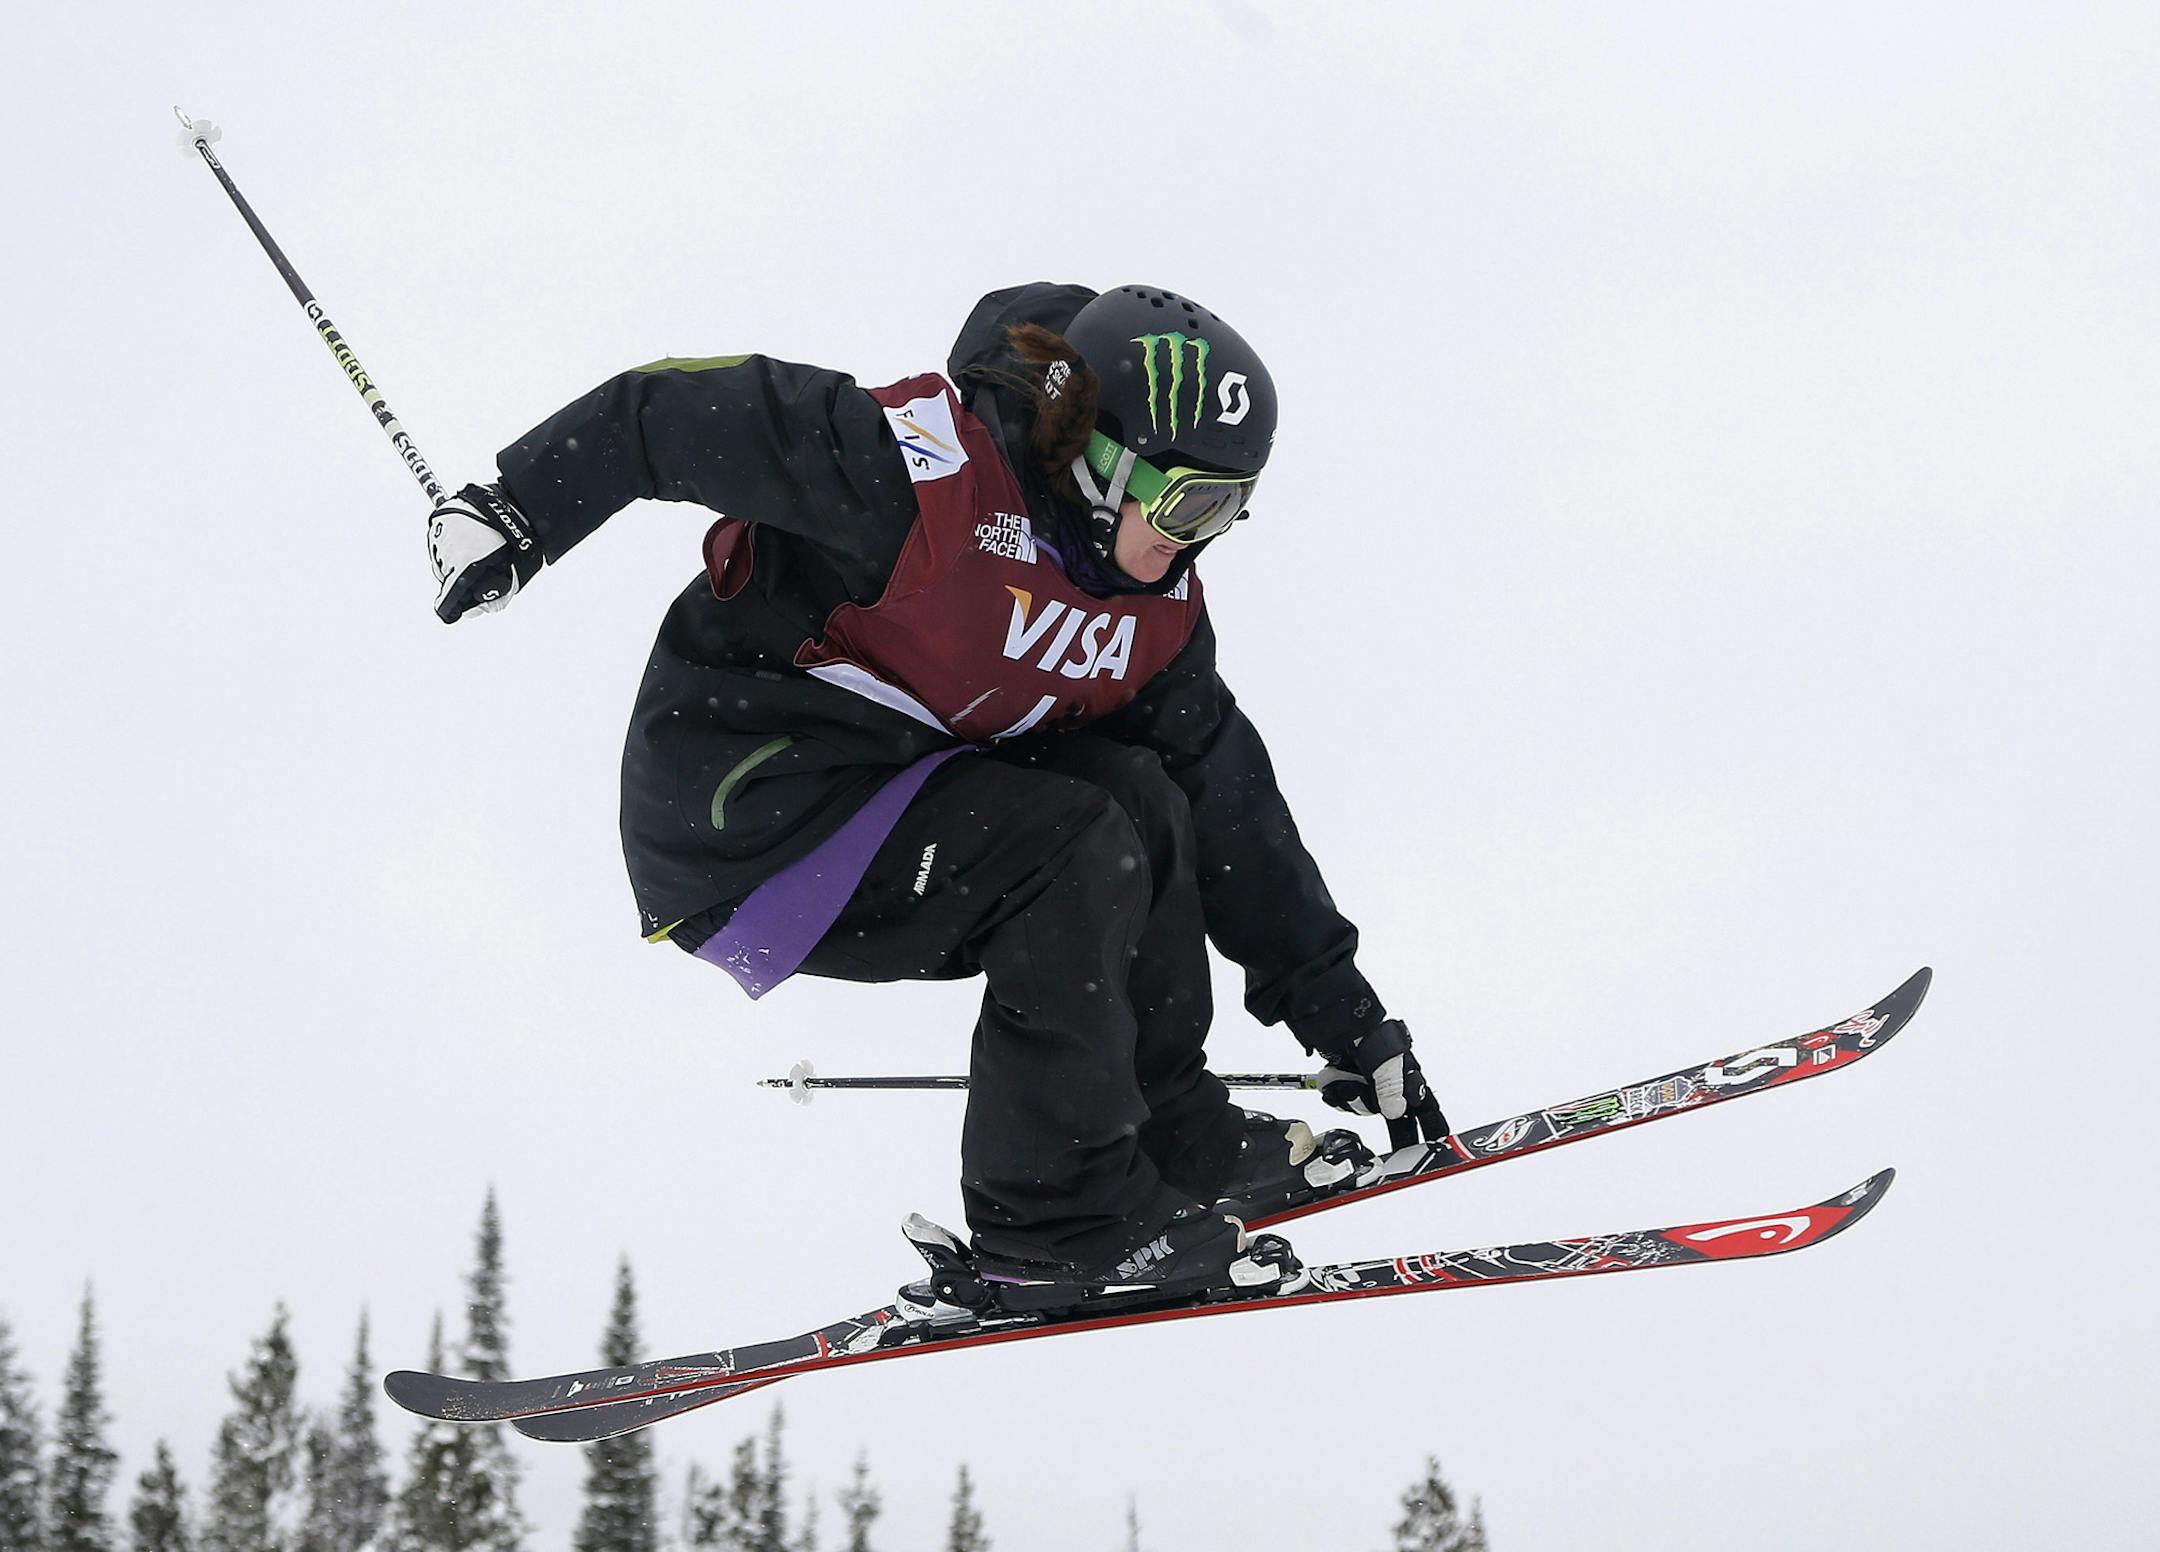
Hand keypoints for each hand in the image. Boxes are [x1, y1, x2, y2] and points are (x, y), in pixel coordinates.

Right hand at [429, 482, 540, 621]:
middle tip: (481, 566)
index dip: (451, 607)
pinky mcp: (440, 519)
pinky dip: (452, 542)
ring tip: (478, 547)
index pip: (447, 600)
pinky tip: (471, 537)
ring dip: (454, 558)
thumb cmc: (517, 544)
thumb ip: (493, 600)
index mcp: (464, 569)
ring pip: (441, 557)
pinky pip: (440, 540)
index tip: (453, 609)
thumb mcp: (512, 578)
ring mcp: (441, 534)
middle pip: (445, 577)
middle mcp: (447, 553)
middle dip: (459, 578)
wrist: (516, 505)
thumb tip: (473, 611)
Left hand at [1317, 1020, 1449, 1150]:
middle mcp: (1390, 1085)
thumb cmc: (1370, 1036)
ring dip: (1352, 1097)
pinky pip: (1345, 1102)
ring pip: (1365, 1109)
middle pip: (1395, 1118)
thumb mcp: (1385, 1062)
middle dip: (1391, 1128)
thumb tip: (1396, 1111)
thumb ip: (1391, 1088)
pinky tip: (1336, 1079)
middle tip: (1399, 1153)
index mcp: (1407, 1078)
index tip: (1441, 1143)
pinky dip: (1338, 1092)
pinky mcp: (1350, 1085)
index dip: (1433, 1126)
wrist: (1338, 1024)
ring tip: (1346, 1078)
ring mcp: (1369, 1086)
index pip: (1426, 1107)